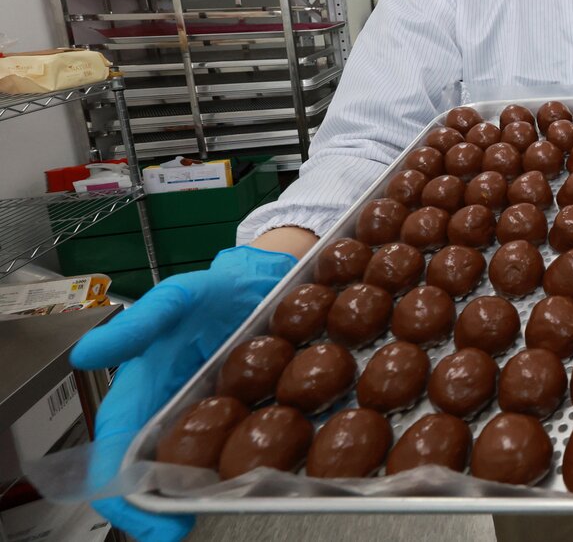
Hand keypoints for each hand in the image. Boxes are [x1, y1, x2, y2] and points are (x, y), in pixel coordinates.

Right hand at [69, 246, 296, 541]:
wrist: (265, 277)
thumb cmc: (214, 289)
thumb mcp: (176, 298)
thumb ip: (137, 324)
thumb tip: (86, 355)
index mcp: (142, 388)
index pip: (116, 450)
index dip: (120, 491)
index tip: (144, 520)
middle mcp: (168, 408)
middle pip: (146, 470)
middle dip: (154, 508)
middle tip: (174, 532)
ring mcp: (204, 414)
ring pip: (185, 468)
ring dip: (190, 497)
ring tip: (207, 515)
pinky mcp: (239, 412)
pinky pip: (228, 450)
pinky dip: (229, 472)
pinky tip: (247, 485)